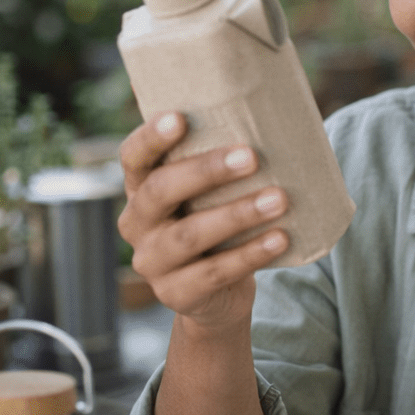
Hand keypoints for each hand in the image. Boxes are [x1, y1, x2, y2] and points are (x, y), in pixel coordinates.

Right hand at [117, 112, 289, 329]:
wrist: (219, 296)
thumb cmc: (219, 224)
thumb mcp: (211, 196)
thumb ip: (222, 166)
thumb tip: (272, 121)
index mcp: (141, 190)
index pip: (134, 158)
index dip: (151, 137)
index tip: (180, 117)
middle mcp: (137, 224)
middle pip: (161, 191)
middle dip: (207, 171)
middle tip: (251, 156)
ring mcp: (152, 263)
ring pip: (190, 235)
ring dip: (238, 214)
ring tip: (279, 199)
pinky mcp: (176, 294)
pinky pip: (215, 272)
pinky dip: (251, 253)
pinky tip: (280, 238)